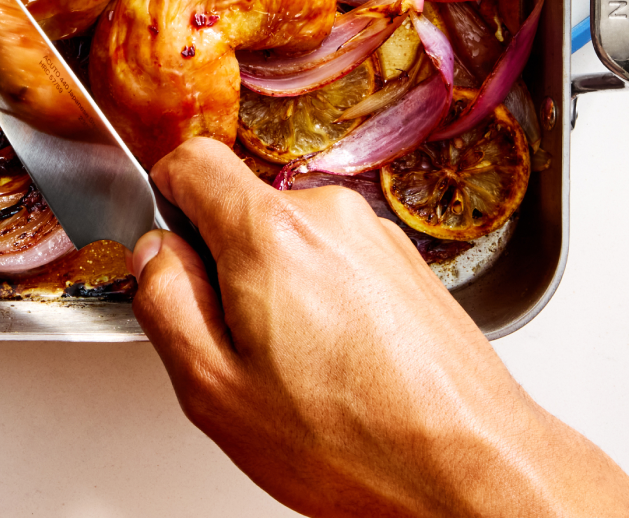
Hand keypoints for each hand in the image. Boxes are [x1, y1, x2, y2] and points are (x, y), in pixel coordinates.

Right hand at [129, 138, 628, 517]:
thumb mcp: (215, 389)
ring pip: (289, 238)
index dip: (166, 202)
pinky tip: (339, 366)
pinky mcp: (405, 263)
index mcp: (269, 233)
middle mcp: (328, 216)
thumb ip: (165, 304)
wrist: (474, 468)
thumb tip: (154, 258)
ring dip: (277, 288)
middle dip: (223, 264)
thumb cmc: (359, 442)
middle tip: (238, 344)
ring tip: (299, 368)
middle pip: (241, 206)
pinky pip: (335, 261)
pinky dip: (324, 301)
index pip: (192, 160)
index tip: (172, 254)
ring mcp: (374, 236)